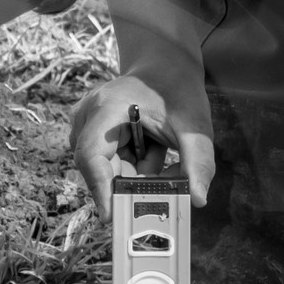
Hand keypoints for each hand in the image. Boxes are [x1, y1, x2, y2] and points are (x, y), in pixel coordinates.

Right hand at [69, 71, 215, 210]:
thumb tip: (197, 200)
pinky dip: (133, 166)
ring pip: (106, 170)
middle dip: (132, 182)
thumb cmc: (178, 91)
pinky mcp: (91, 134)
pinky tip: (151, 147)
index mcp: (107, 107)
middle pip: (100, 169)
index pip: (92, 156)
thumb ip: (198, 162)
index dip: (101, 189)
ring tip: (159, 148)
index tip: (113, 216)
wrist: (165, 67)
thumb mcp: (195, 125)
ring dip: (137, 172)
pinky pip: (110, 165)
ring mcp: (85, 125)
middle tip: (164, 179)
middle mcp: (87, 116)